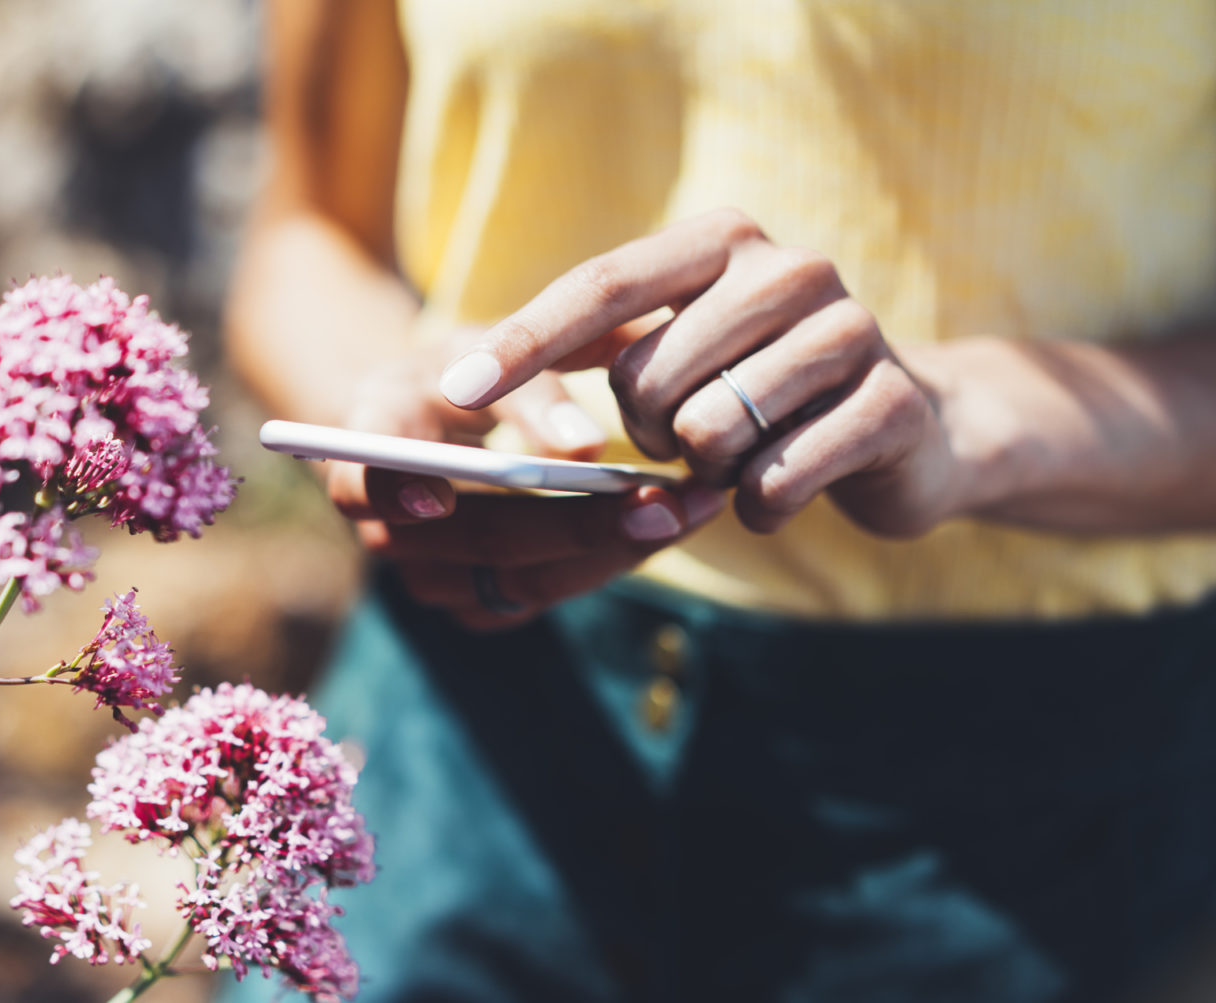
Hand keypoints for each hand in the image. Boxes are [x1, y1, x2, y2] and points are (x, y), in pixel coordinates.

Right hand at [326, 337, 725, 629]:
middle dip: (577, 525)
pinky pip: (543, 597)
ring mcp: (428, 574)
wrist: (445, 417)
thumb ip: (533, 373)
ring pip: (521, 582)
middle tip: (663, 503)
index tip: (439, 496)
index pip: (357, 482)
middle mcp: (389, 522)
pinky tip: (667, 524)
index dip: (389, 491)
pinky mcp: (471, 604)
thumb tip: (586, 447)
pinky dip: (607, 562)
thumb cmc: (478, 365)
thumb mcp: (496, 341)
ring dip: (611, 551)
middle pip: (476, 540)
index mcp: (372, 437)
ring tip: (690, 509)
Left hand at [437, 209, 968, 537]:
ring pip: (708, 432)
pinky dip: (758, 504)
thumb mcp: (686, 356)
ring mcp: (850, 329)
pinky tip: (778, 492)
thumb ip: (609, 354)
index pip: (601, 286)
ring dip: (707, 472)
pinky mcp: (891, 404)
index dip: (524, 343)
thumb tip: (470, 389)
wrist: (913, 428)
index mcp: (723, 240)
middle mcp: (788, 268)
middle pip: (646, 377)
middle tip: (689, 439)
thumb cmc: (763, 393)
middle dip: (647, 432)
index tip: (454, 392)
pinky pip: (773, 479)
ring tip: (746, 456)